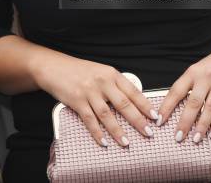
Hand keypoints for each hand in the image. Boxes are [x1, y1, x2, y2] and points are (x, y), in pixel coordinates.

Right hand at [35, 51, 158, 146]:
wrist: (55, 67)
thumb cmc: (80, 71)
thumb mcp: (101, 72)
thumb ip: (115, 85)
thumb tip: (133, 102)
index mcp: (111, 74)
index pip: (133, 91)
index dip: (145, 105)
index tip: (155, 116)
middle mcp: (102, 82)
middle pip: (124, 104)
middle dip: (137, 120)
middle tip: (148, 132)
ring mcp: (89, 92)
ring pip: (107, 115)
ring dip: (118, 131)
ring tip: (127, 142)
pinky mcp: (77, 101)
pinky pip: (90, 120)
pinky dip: (98, 133)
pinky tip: (104, 142)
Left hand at [156, 42, 210, 141]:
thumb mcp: (197, 70)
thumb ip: (187, 86)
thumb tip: (173, 110)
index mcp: (192, 72)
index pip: (176, 90)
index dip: (167, 106)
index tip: (159, 120)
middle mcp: (206, 78)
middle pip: (194, 102)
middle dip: (185, 122)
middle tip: (178, 137)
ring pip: (210, 108)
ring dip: (202, 126)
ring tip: (195, 139)